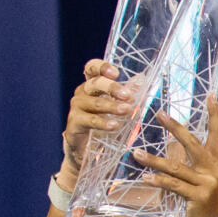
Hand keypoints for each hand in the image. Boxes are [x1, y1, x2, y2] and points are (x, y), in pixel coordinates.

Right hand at [61, 58, 134, 188]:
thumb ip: (126, 93)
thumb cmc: (102, 124)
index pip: (91, 68)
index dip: (101, 67)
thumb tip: (142, 78)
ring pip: (94, 103)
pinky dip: (103, 123)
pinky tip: (114, 126)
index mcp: (91, 86)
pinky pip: (89, 121)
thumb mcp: (116, 107)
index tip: (115, 73)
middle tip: (127, 96)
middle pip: (95, 83)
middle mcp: (82, 93)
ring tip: (126, 110)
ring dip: (111, 106)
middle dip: (112, 88)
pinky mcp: (74, 124)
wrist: (85, 149)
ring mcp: (76, 108)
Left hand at [134, 110, 217, 216]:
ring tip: (136, 153)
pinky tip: (145, 178)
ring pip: (176, 166)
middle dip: (175, 128)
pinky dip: (158, 181)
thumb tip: (174, 147)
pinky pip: (173, 185)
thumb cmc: (203, 206)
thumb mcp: (201, 182)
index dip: (214, 115)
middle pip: (193, 143)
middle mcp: (215, 170)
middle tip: (160, 114)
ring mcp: (208, 183)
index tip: (210, 95)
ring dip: (153, 160)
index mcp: (217, 164)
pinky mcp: (198, 196)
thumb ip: (192, 166)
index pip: (216, 135)